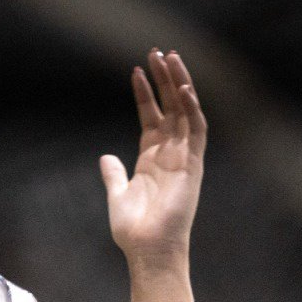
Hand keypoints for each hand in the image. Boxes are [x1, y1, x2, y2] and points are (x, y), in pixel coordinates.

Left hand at [99, 49, 207, 262]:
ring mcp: (183, 157)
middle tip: (157, 51)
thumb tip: (106, 157)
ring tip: (170, 57)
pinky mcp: (193, 165)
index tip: (136, 70)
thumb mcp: (118, 195)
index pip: (151, 116)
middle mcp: (170, 154)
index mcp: (152, 159)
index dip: (145, 93)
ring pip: (186, 111)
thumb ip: (114, 175)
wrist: (149, 250)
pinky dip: (192, 108)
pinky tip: (183, 88)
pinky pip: (196, 130)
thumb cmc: (134, 230)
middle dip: (165, 79)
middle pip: (171, 107)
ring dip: (179, 83)